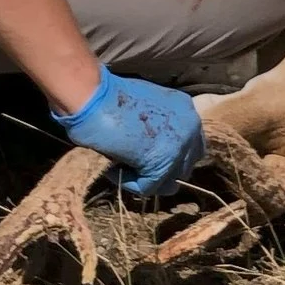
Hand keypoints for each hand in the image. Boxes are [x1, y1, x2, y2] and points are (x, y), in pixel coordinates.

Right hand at [54, 68, 203, 196]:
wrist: (93, 97)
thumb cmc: (108, 98)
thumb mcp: (144, 106)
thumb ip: (158, 125)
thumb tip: (154, 148)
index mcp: (186, 109)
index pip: (191, 144)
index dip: (170, 154)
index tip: (146, 156)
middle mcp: (190, 127)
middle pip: (185, 165)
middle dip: (161, 170)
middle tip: (134, 165)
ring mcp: (179, 147)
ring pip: (169, 181)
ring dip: (145, 178)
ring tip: (120, 165)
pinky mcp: (161, 165)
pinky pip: (148, 187)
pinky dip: (129, 182)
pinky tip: (113, 167)